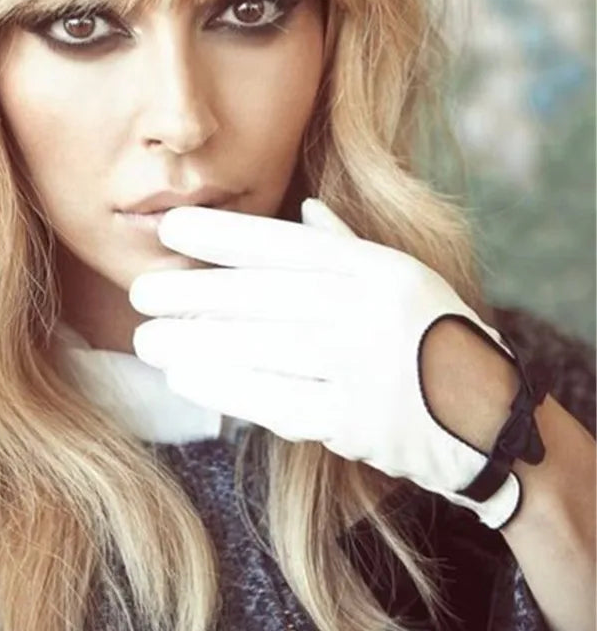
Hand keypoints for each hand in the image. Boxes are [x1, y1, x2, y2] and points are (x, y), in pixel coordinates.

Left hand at [129, 198, 521, 528]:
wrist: (488, 419)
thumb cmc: (434, 335)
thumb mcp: (404, 277)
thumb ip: (348, 246)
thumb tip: (303, 208)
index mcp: (377, 270)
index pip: (287, 244)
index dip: (225, 234)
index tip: (172, 227)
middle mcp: (369, 312)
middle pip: (263, 295)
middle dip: (193, 291)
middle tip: (142, 290)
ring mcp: (362, 368)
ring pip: (261, 349)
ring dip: (196, 343)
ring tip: (149, 339)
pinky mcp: (354, 421)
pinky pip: (275, 401)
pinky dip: (226, 388)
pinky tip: (187, 377)